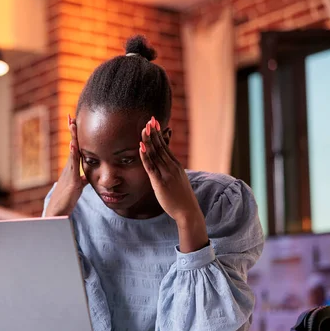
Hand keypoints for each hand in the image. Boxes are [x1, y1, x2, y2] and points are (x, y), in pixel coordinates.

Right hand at [44, 115, 87, 216]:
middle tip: (71, 116)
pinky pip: (73, 165)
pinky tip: (74, 145)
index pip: (76, 148)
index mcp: (72, 168)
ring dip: (73, 138)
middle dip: (72, 131)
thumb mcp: (77, 187)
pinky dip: (73, 154)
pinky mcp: (72, 181)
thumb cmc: (66, 200)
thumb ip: (82, 179)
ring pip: (72, 152)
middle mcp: (69, 168)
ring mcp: (69, 173)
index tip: (76, 122)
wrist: (57, 212)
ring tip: (72, 124)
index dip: (76, 136)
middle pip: (72, 146)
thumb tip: (87, 176)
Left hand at [139, 117, 207, 252]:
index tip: (154, 123)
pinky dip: (145, 156)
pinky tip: (141, 147)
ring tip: (143, 128)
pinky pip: (151, 166)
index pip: (166, 146)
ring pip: (156, 154)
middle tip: (149, 119)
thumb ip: (171, 172)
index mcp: (176, 165)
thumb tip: (166, 167)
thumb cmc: (181, 199)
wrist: (188, 212)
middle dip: (154, 132)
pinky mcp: (160, 182)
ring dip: (149, 140)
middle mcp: (172, 167)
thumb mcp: (177, 181)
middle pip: (161, 146)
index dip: (159, 134)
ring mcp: (166, 173)